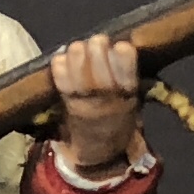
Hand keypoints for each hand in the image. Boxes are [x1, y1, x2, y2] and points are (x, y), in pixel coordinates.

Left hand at [49, 34, 142, 179]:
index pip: (127, 72)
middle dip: (97, 48)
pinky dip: (59, 66)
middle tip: (97, 41)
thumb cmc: (118, 119)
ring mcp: (86, 101)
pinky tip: (61, 58)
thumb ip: (128, 77)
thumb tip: (120, 45)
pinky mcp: (67, 103)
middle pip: (99, 66)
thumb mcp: (133, 102)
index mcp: (128, 96)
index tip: (121, 45)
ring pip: (79, 70)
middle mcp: (107, 98)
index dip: (123, 56)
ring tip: (79, 47)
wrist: (99, 152)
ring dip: (77, 53)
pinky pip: (60, 80)